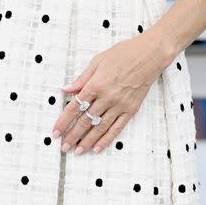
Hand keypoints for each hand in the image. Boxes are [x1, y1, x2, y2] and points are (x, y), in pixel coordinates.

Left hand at [50, 33, 165, 154]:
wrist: (149, 55)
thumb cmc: (124, 54)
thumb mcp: (97, 61)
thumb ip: (81, 79)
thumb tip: (66, 89)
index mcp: (95, 85)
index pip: (74, 107)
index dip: (63, 122)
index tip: (55, 132)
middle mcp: (107, 97)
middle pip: (85, 121)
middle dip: (72, 136)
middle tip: (64, 146)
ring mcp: (119, 105)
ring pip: (100, 128)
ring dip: (87, 141)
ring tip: (78, 151)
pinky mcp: (131, 110)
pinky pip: (117, 128)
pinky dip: (106, 139)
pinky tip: (97, 148)